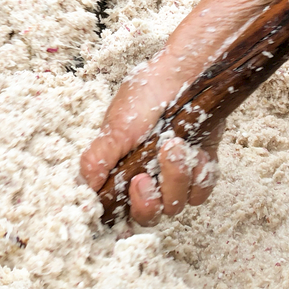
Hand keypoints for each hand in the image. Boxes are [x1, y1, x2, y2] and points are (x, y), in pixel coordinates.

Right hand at [80, 53, 221, 226]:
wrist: (185, 75)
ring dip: (176, 178)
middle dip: (150, 200)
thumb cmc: (147, 94)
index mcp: (124, 169)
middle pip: (151, 214)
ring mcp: (176, 173)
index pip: (122, 208)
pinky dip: (200, 174)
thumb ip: (98, 159)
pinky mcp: (201, 166)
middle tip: (146, 177)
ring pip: (177, 203)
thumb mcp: (116, 127)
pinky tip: (196, 151)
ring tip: (175, 145)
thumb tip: (86, 188)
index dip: (128, 207)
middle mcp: (149, 176)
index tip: (133, 186)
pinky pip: (202, 188)